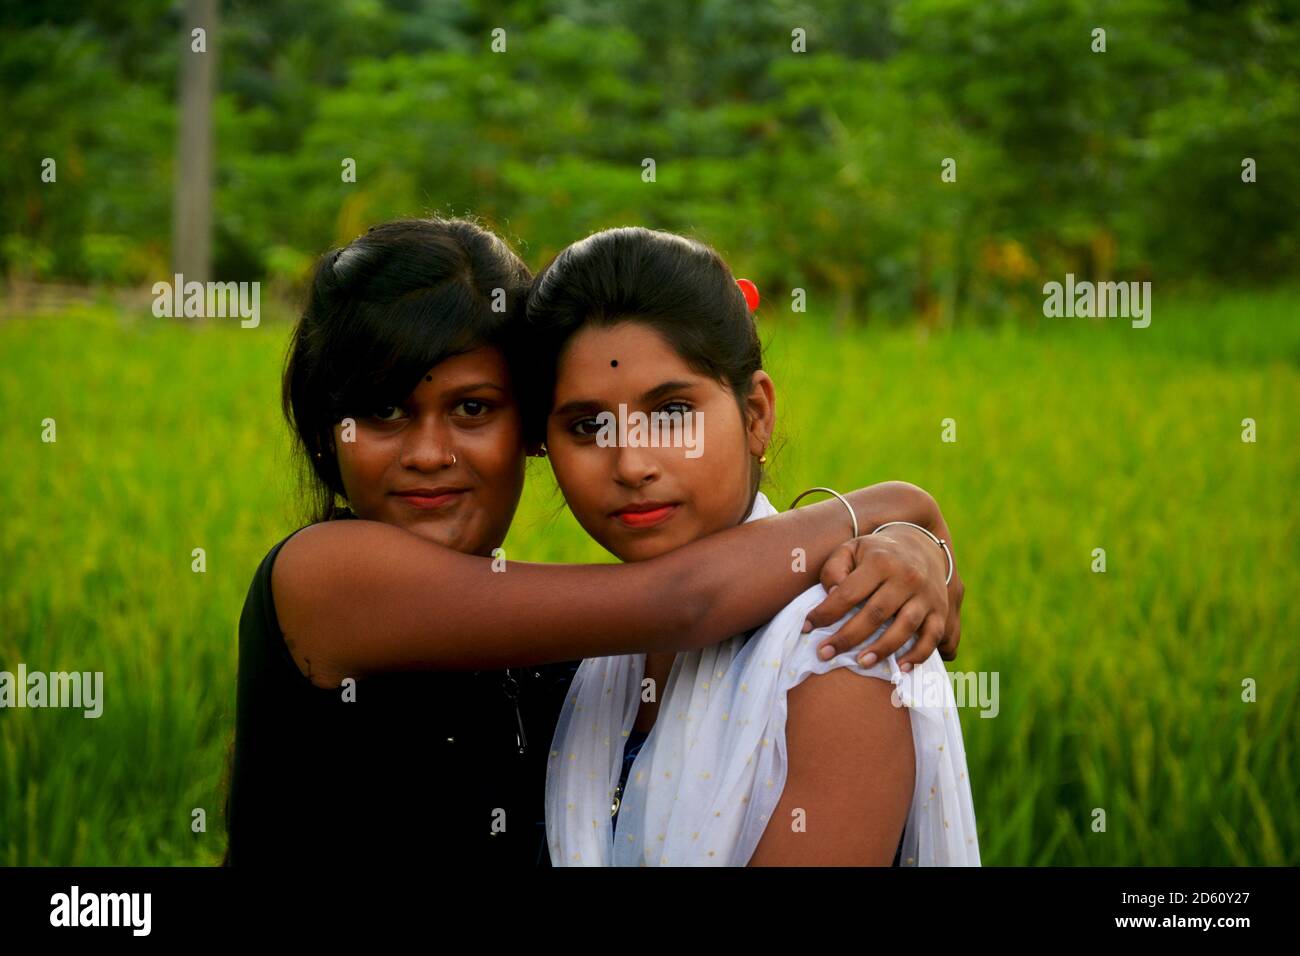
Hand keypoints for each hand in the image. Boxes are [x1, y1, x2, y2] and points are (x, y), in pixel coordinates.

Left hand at [801, 525, 951, 670]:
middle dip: (847, 637)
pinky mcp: (939, 611)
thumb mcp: (852, 549)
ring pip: (905, 626)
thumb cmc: (876, 554)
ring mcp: (925, 595)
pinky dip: (918, 655)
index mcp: (880, 561)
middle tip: (824, 654)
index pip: (848, 592)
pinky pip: (931, 637)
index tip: (807, 628)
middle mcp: (906, 577)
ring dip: (882, 649)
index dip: (825, 612)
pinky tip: (901, 668)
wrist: (921, 544)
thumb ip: (835, 568)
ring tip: (860, 663)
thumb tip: (830, 594)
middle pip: (875, 613)